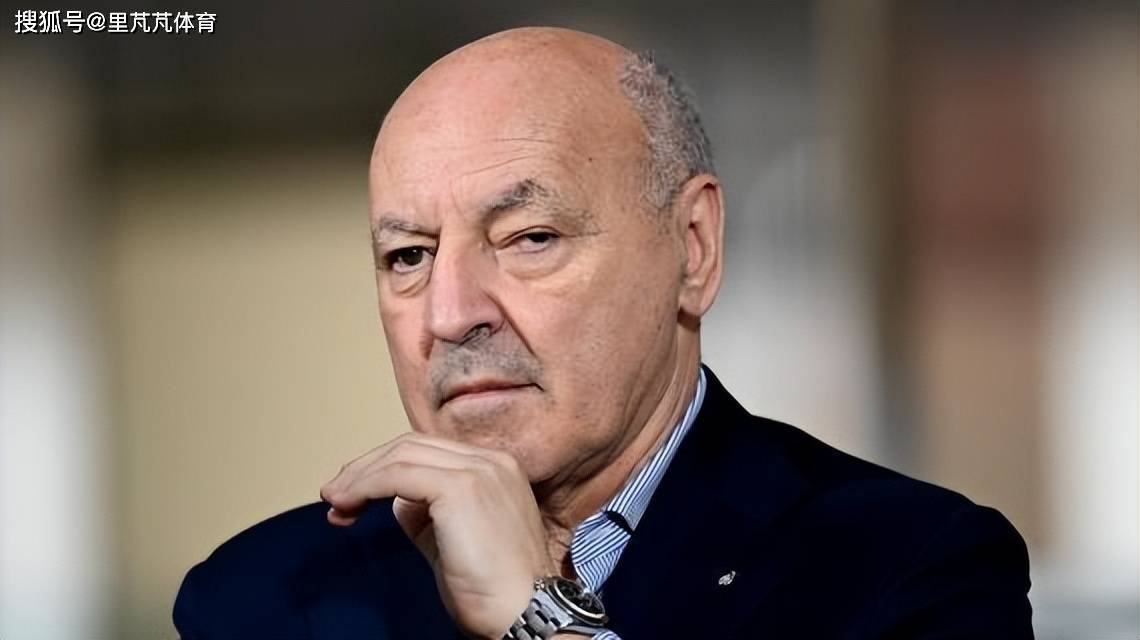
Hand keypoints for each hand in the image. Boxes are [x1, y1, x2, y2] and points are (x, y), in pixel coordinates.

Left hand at [320, 432, 555, 638]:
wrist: (525, 611)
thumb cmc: (493, 591)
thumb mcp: (453, 543)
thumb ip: (426, 516)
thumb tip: (394, 502)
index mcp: (496, 469)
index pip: (429, 451)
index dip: (386, 467)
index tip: (354, 495)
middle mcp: (490, 461)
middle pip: (412, 446)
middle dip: (366, 468)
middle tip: (335, 495)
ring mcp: (478, 470)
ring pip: (402, 455)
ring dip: (360, 477)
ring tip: (335, 502)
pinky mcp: (460, 487)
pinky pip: (398, 475)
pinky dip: (367, 486)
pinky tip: (349, 505)